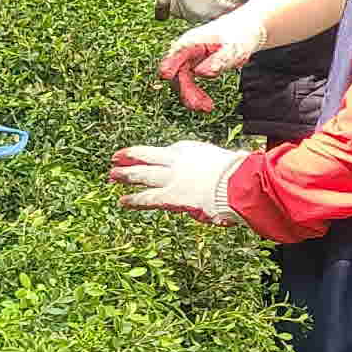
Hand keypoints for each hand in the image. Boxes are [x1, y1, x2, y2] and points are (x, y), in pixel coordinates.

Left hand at [112, 138, 249, 225]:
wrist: (235, 182)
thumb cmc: (239, 172)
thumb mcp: (230, 160)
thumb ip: (227, 161)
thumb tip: (240, 158)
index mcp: (191, 150)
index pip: (168, 151)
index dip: (156, 155)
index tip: (147, 155)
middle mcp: (176, 160)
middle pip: (147, 156)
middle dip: (130, 157)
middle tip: (115, 158)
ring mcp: (171, 177)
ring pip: (142, 174)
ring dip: (125, 175)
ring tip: (111, 176)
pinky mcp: (170, 195)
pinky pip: (147, 198)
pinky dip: (134, 200)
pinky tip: (122, 201)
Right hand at [158, 11, 262, 112]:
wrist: (243, 31)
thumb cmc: (238, 36)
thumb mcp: (233, 49)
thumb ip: (219, 60)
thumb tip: (201, 73)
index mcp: (193, 41)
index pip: (177, 53)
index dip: (169, 64)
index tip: (166, 75)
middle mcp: (185, 50)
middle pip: (177, 72)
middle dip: (186, 91)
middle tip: (201, 106)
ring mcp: (187, 59)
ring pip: (181, 81)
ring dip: (191, 96)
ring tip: (208, 108)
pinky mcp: (191, 66)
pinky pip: (188, 83)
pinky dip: (196, 94)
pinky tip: (208, 103)